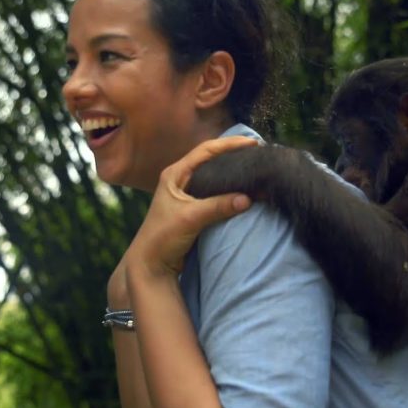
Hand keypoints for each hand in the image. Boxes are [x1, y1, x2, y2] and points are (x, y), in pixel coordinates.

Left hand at [123, 136, 258, 278]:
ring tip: (254, 167)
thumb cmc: (162, 237)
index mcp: (175, 174)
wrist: (151, 265)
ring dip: (231, 172)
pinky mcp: (193, 209)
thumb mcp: (190, 218)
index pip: (205, 151)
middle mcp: (181, 180)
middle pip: (211, 160)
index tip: (251, 143)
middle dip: (233, 155)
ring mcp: (187, 195)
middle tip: (257, 152)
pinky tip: (243, 190)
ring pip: (214, 176)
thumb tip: (248, 198)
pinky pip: (215, 193)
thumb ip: (218, 206)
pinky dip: (229, 189)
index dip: (229, 145)